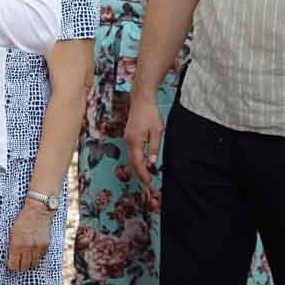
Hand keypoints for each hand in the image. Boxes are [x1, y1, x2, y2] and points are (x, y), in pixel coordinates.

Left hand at [6, 198, 50, 272]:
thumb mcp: (12, 232)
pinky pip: (40, 258)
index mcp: (17, 244)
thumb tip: (11, 257)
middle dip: (20, 267)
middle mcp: (28, 248)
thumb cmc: (23, 220)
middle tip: (18, 264)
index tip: (11, 264)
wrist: (38, 211)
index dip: (12, 266)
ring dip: (29, 263)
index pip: (14, 264)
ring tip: (25, 259)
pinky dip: (36, 258)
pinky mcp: (45, 246)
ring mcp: (38, 248)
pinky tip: (33, 253)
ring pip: (33, 264)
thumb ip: (12, 245)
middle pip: (24, 267)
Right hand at [123, 96, 164, 210]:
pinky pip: (132, 152)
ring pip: (132, 158)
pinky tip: (143, 163)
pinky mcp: (129, 136)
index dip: (143, 174)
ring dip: (138, 168)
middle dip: (140, 174)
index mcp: (135, 141)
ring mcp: (127, 139)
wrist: (141, 100)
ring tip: (146, 177)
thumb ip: (154, 148)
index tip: (149, 183)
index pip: (138, 163)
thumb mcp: (157, 131)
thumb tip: (152, 162)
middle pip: (133, 163)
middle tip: (148, 184)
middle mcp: (128, 142)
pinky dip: (137, 160)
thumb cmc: (150, 114)